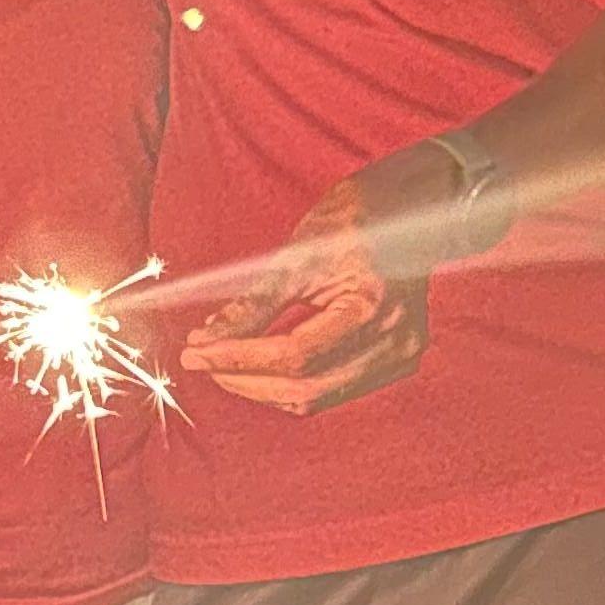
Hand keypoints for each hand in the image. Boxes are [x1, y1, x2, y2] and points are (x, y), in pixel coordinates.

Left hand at [175, 153, 449, 415]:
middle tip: (201, 359)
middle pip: (306, 388)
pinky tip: (260, 364)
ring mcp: (401, 356)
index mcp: (373, 306)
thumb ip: (254, 303)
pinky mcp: (396, 362)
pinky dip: (292, 383)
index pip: (295, 354)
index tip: (194, 352)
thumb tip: (207, 338)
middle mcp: (396, 341)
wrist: (410, 207)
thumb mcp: (298, 253)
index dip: (238, 358)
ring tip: (223, 363)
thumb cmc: (354, 219)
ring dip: (263, 387)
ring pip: (317, 398)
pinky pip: (332, 390)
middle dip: (245, 379)